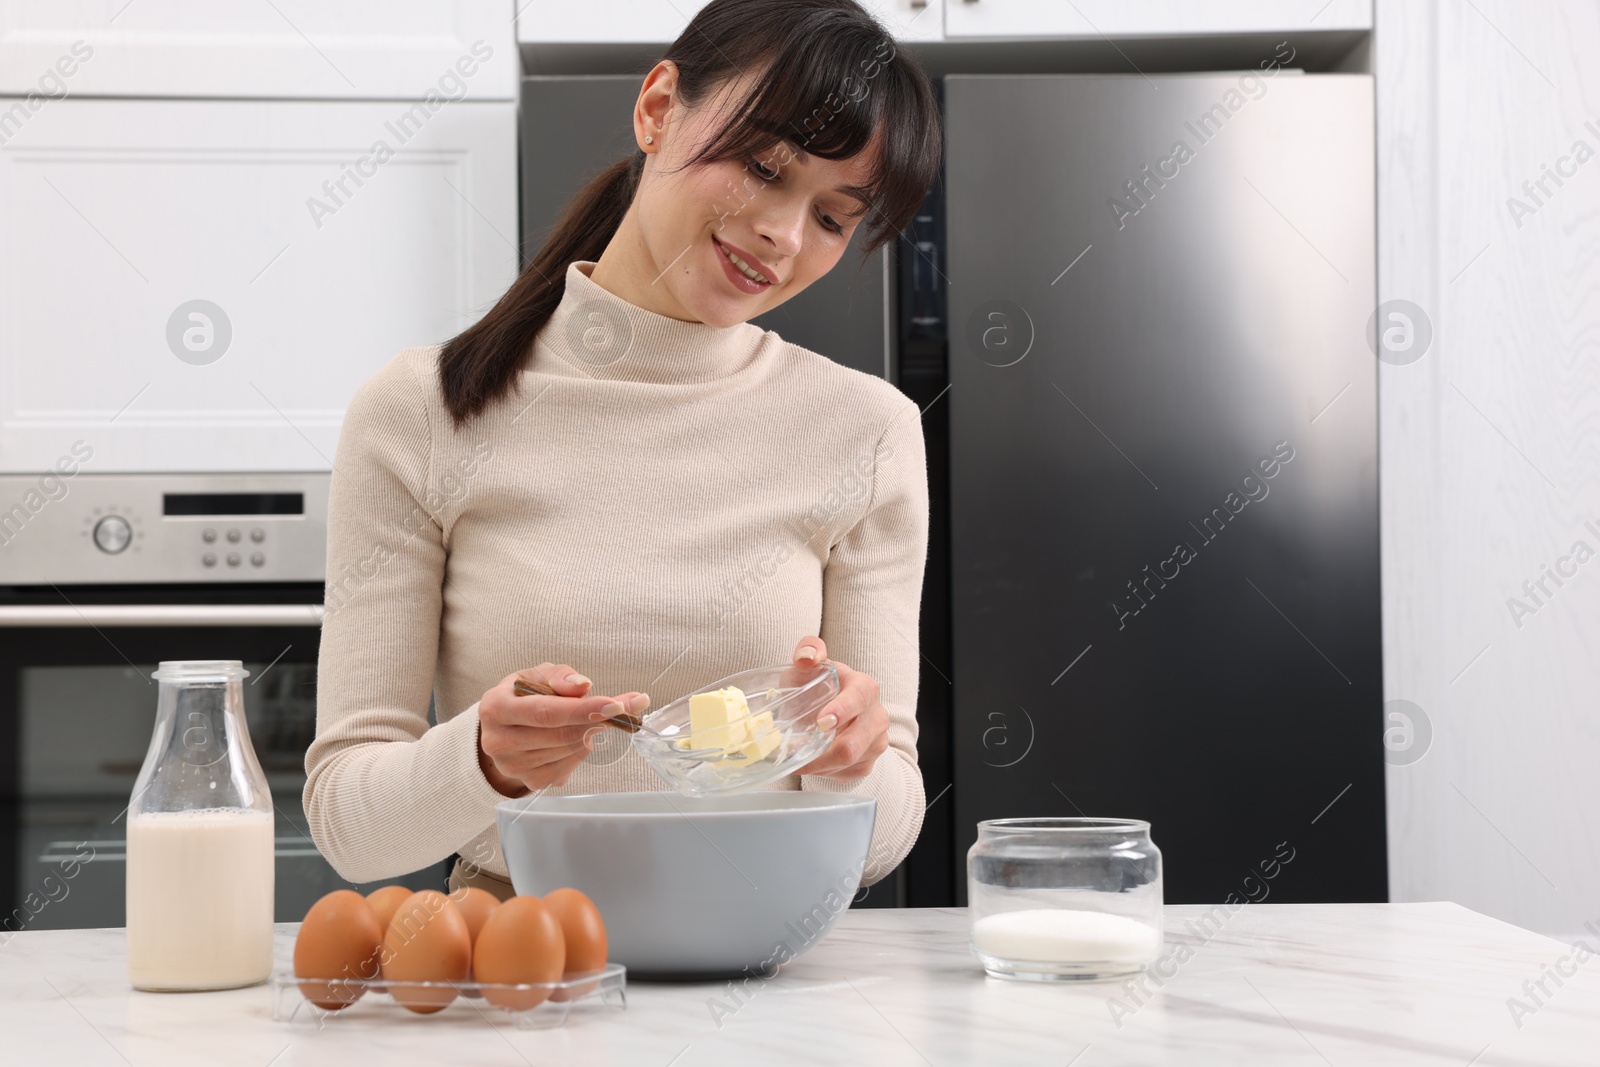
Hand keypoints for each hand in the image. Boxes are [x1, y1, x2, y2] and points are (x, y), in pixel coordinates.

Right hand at [476, 663, 650, 796]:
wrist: (504, 728)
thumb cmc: (522, 697)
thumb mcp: (536, 676)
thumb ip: (560, 676)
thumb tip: (583, 685)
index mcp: (495, 708)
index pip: (545, 712)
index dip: (582, 709)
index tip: (614, 706)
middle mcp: (498, 741)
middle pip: (560, 734)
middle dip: (595, 720)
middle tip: (620, 709)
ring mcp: (513, 766)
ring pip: (568, 750)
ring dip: (587, 734)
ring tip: (582, 721)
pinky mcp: (529, 782)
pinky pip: (569, 767)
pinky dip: (580, 751)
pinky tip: (572, 739)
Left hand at [790, 637, 887, 781]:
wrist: (828, 711)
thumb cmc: (819, 688)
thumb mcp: (808, 667)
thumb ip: (808, 651)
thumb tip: (808, 657)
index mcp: (864, 688)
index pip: (860, 697)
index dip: (843, 710)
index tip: (822, 722)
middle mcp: (876, 716)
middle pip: (856, 743)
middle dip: (824, 752)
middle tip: (796, 752)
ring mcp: (875, 742)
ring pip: (848, 763)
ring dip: (818, 764)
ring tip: (798, 757)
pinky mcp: (867, 763)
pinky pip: (845, 775)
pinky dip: (823, 772)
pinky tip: (812, 761)